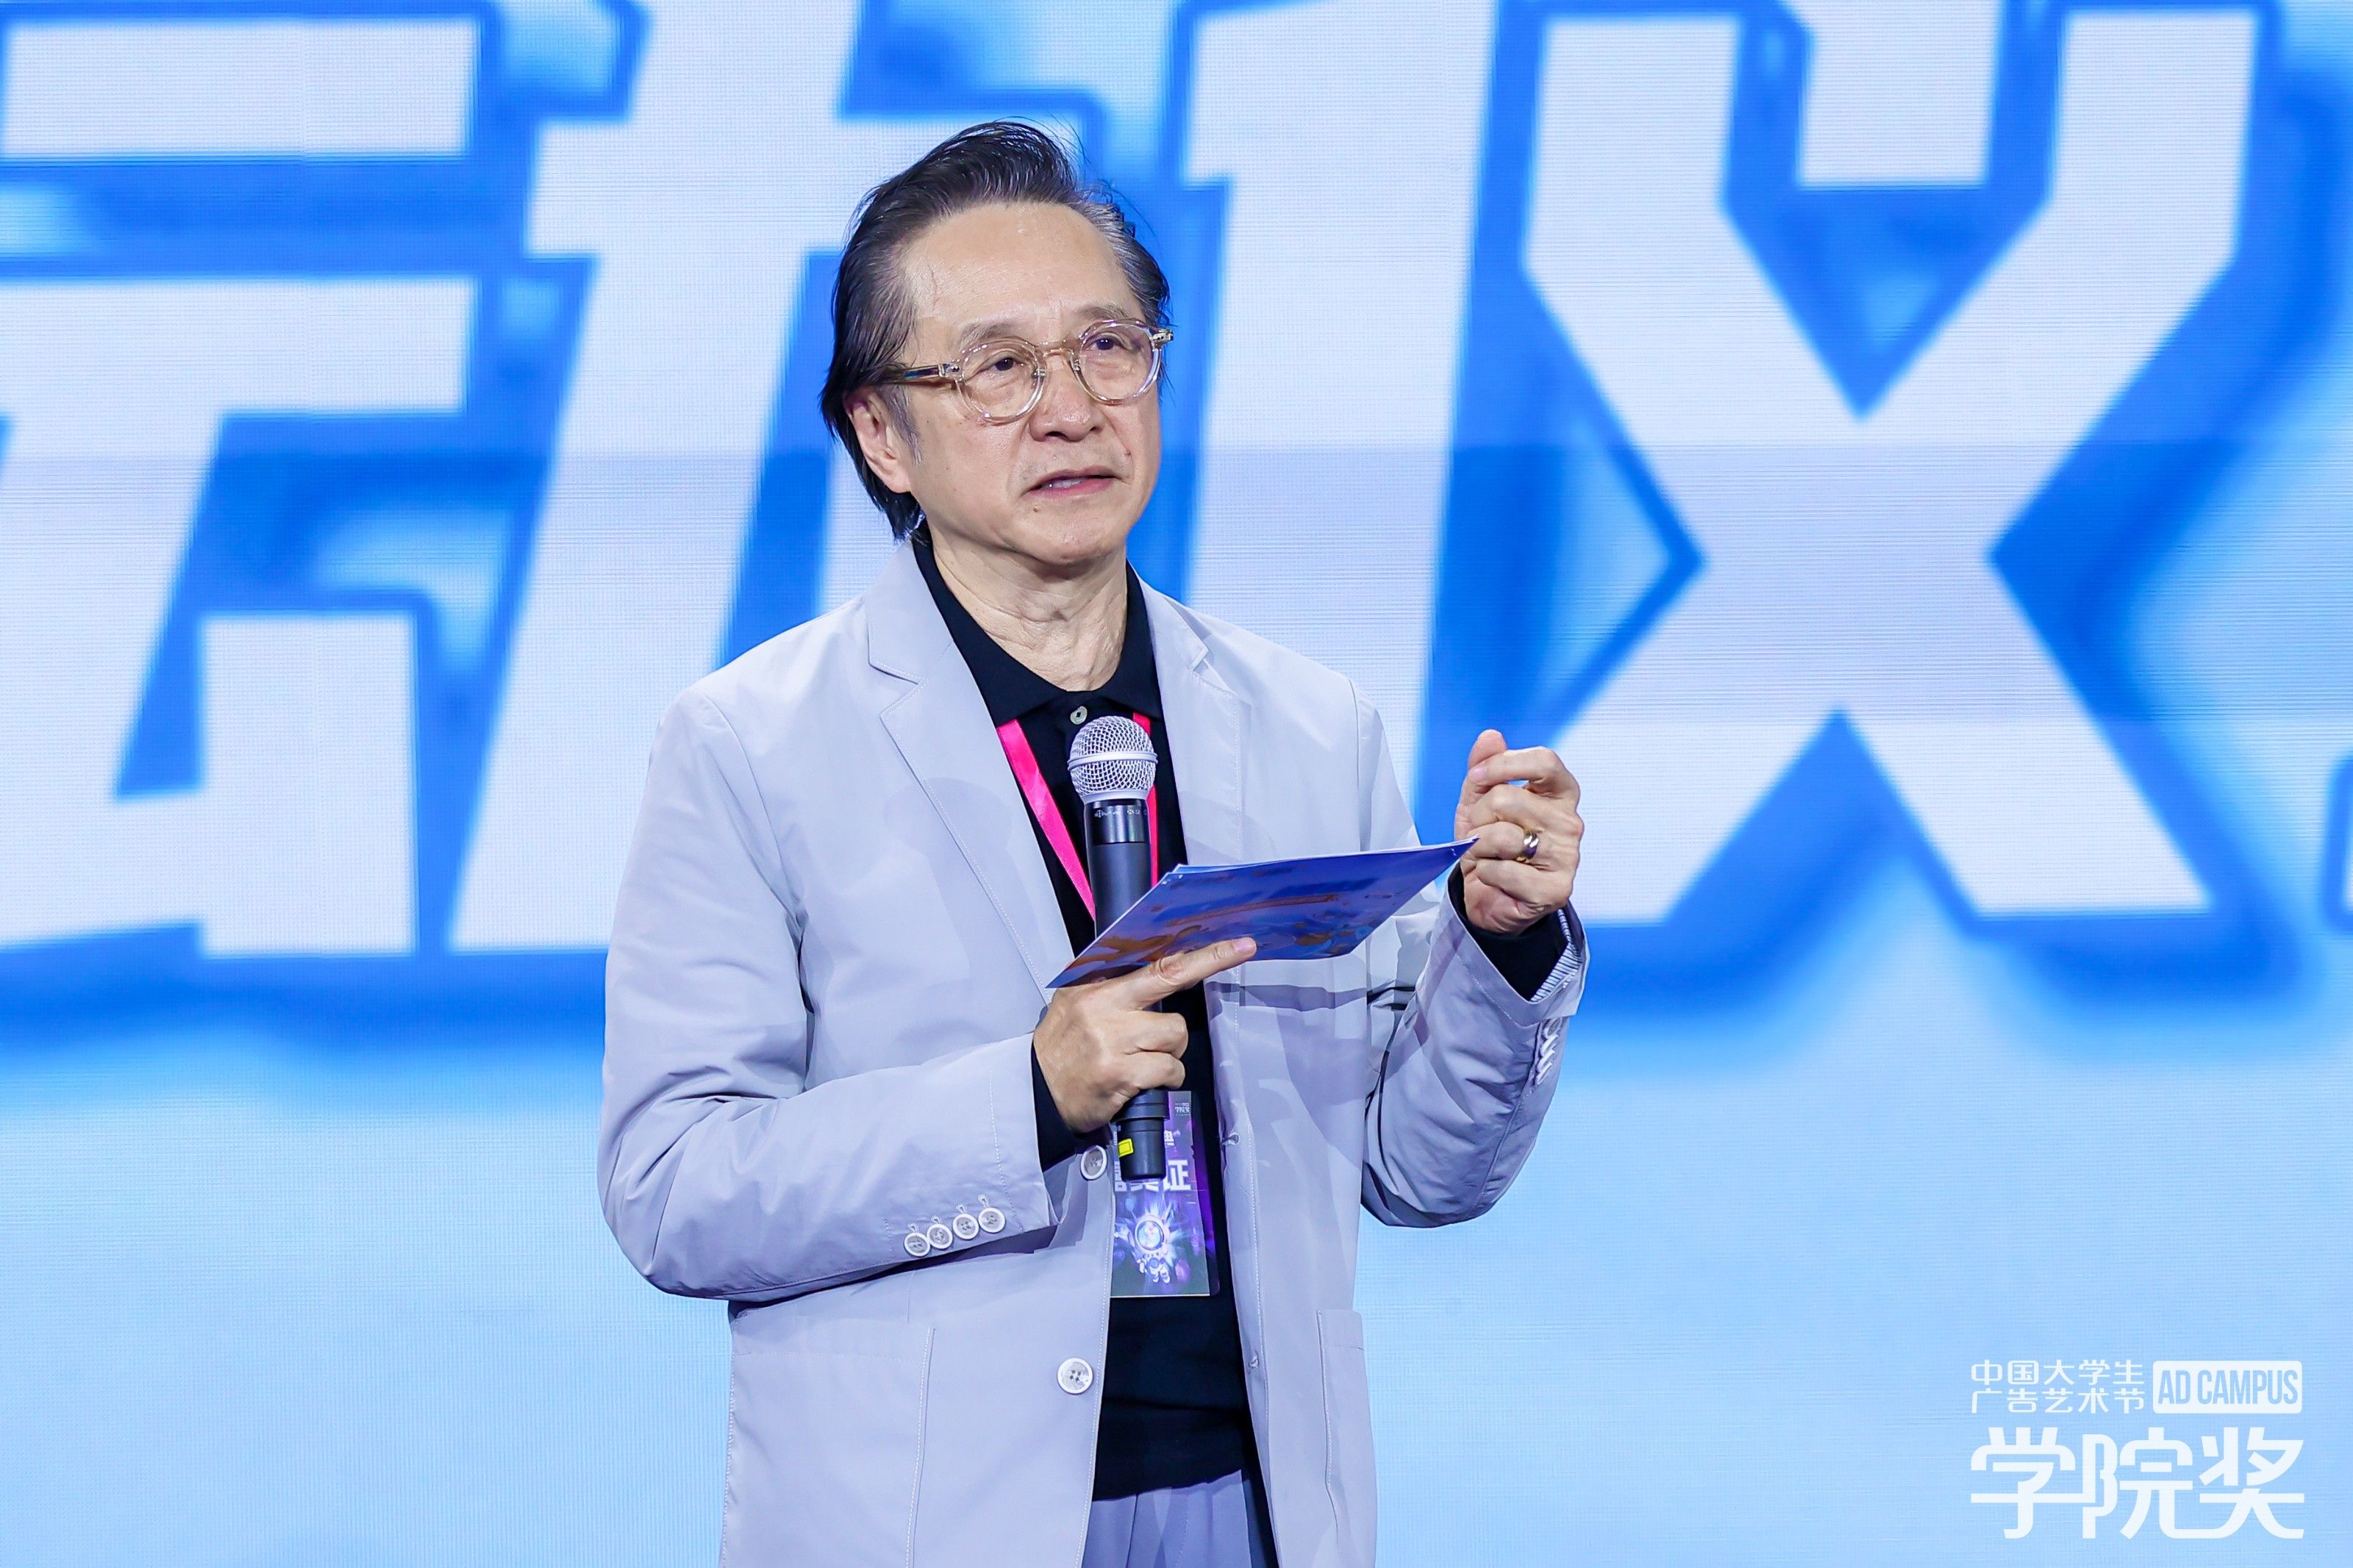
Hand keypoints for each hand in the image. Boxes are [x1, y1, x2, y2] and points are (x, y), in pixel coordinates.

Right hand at [1032, 937, 1256, 1131]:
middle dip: (1177, 1022)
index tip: (1240, 947)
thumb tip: (1162, 973)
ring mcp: (1113, 1041)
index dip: (1206, 956)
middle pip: (1173, 999)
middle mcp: (1105, 1008)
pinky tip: (1143, 1083)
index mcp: (1097, 987)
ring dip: (1168, 1055)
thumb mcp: (1076, 1004)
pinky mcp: (1120, 1073)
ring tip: (1143, 1063)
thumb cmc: (1062, 1048)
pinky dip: (1164, 1079)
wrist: (1033, 1091)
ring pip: (1175, 1038)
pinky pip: (1168, 1070)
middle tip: (1164, 1037)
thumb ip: (1113, 988)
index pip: (1161, 965)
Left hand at [1453, 729, 1582, 936]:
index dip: (1504, 764)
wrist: (1490, 896)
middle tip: (1478, 833)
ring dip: (1478, 847)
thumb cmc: (1490, 844)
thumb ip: (1485, 767)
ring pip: (1502, 835)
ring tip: (1485, 856)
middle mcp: (1570, 822)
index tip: (1477, 778)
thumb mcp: (1479, 801)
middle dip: (1478, 816)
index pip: (1545, 761)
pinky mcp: (1556, 889)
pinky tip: (1494, 878)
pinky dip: (1486, 873)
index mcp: (1559, 794)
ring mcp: (1567, 857)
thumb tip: (1491, 736)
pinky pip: (1502, 870)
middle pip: (1509, 798)